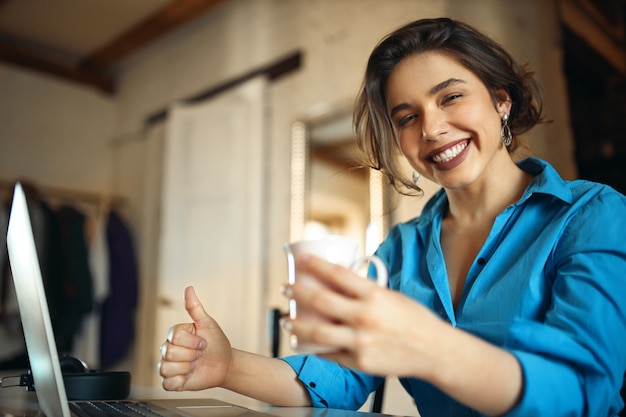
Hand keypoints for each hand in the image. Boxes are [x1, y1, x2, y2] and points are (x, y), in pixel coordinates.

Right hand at [158, 286, 232, 390]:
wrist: (225, 364)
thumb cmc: (216, 343)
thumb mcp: (208, 324)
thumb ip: (195, 307)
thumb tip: (189, 288)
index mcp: (175, 334)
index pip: (175, 337)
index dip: (193, 342)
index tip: (204, 343)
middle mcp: (168, 349)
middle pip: (169, 353)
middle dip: (191, 355)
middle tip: (200, 354)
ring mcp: (169, 365)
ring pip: (165, 368)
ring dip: (186, 368)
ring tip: (194, 365)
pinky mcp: (171, 381)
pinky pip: (166, 383)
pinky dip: (180, 381)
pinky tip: (189, 375)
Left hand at [281, 254, 442, 376]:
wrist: (435, 351)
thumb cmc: (415, 320)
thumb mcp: (392, 296)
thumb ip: (366, 291)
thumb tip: (339, 280)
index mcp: (374, 295)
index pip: (337, 275)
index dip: (315, 265)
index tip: (301, 260)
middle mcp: (365, 317)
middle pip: (320, 302)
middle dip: (297, 293)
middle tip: (284, 288)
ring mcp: (361, 342)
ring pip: (317, 333)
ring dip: (296, 326)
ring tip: (285, 321)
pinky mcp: (360, 362)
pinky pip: (330, 354)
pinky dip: (315, 348)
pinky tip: (305, 343)